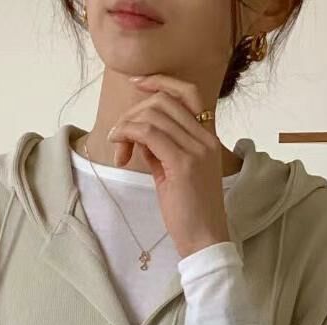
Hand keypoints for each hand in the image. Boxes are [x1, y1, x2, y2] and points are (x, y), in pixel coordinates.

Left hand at [107, 74, 229, 257]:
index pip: (187, 93)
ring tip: (119, 148)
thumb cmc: (190, 214)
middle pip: (164, 101)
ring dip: (127, 126)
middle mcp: (205, 138)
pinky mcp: (183, 164)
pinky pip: (149, 133)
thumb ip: (161, 151)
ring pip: (154, 115)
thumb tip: (141, 135)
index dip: (160, 81)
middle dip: (135, 113)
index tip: (137, 84)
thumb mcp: (175, 175)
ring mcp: (196, 149)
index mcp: (208, 138)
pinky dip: (129, 134)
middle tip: (120, 139)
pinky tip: (120, 148)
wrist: (205, 241)